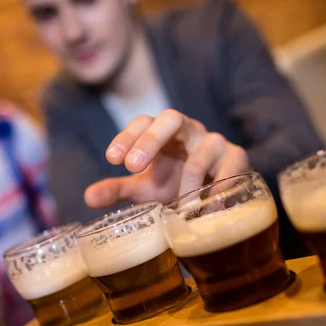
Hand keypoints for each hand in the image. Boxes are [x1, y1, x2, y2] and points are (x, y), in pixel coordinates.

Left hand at [84, 109, 249, 207]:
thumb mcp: (145, 189)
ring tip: (179, 206)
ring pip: (202, 148)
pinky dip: (219, 187)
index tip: (112, 160)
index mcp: (162, 133)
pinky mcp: (236, 157)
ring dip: (189, 179)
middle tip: (133, 167)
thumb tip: (88, 197)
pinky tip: (208, 207)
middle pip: (170, 118)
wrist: (213, 196)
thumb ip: (118, 190)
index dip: (127, 136)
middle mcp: (188, 130)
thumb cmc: (176, 185)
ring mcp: (214, 141)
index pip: (143, 122)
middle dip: (151, 140)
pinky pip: (230, 165)